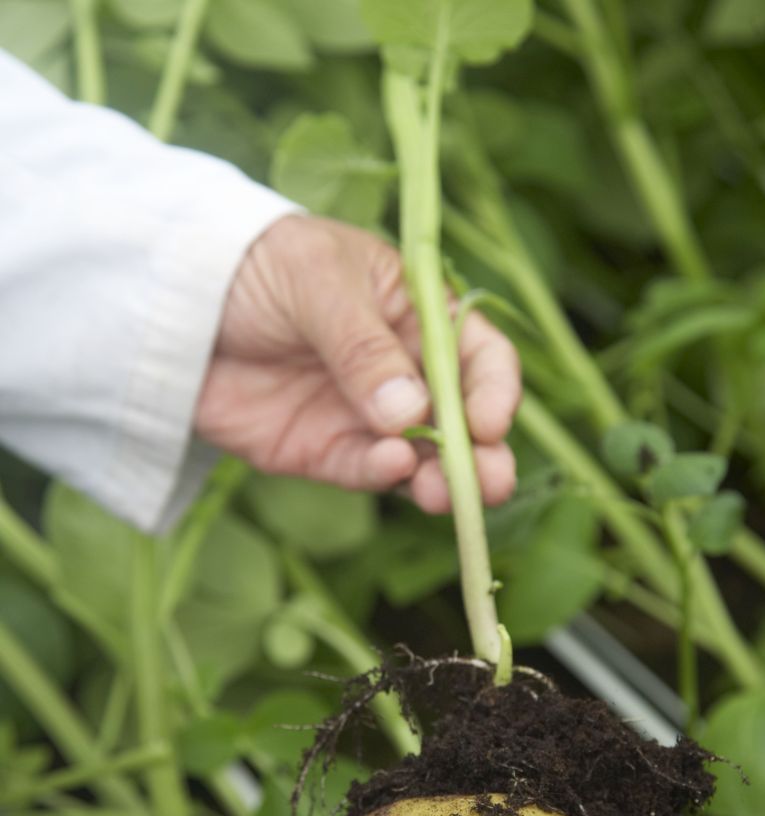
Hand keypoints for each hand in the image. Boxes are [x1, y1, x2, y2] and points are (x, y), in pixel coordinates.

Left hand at [195, 215, 520, 512]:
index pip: (476, 356)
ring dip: (439, 478)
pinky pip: (364, 470)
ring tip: (446, 495)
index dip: (492, 390)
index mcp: (414, 313)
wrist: (166, 300)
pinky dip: (381, 475)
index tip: (488, 423)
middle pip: (457, 418)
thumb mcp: (314, 283)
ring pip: (419, 456)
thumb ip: (362, 346)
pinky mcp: (321, 451)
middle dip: (479, 453)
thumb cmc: (252, 264)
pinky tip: (389, 468)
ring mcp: (362, 414)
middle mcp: (399, 368)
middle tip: (491, 484)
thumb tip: (408, 411)